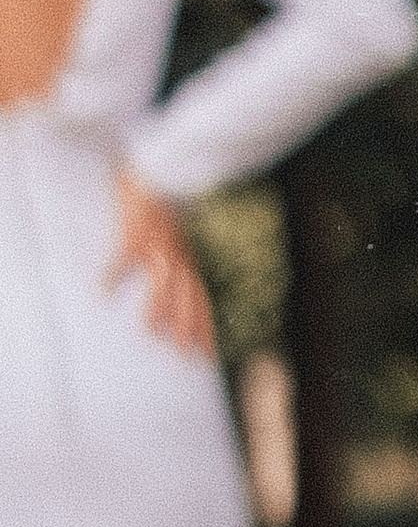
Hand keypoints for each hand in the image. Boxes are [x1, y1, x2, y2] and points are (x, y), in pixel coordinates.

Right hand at [107, 175, 215, 359]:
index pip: (201, 301)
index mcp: (187, 261)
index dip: (205, 328)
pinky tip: (100, 292)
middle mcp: (178, 257)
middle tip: (185, 354)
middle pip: (188, 298)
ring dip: (157, 309)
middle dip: (188, 328)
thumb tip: (174, 278)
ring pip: (162, 284)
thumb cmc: (163, 204)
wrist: (156, 172)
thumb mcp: (177, 237)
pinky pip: (122, 259)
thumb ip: (180, 258)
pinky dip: (112, 276)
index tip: (208, 353)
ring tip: (150, 332)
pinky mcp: (134, 235)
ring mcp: (157, 247)